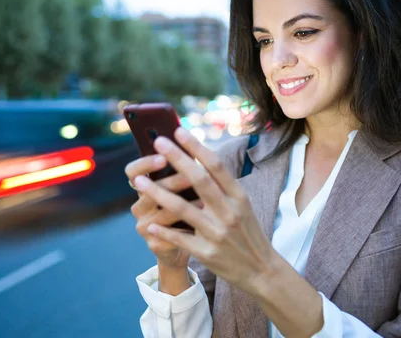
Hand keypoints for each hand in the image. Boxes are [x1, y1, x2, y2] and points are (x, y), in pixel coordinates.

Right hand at [125, 154, 193, 269]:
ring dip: (183, 206)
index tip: (163, 157)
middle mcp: (139, 206)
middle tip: (189, 176)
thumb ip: (185, 170)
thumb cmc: (189, 209)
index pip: (132, 171)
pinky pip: (169, 236)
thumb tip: (195, 146)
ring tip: (203, 200)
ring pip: (161, 214)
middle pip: (147, 191)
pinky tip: (201, 224)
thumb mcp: (185, 187)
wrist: (189, 245)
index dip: (145, 163)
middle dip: (170, 182)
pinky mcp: (154, 245)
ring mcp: (144, 226)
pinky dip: (186, 228)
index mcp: (143, 187)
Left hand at [133, 128, 277, 294]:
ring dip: (158, 193)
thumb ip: (223, 187)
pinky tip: (148, 225)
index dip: (197, 147)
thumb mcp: (243, 206)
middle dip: (177, 159)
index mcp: (238, 197)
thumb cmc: (247, 232)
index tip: (179, 130)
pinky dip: (163, 231)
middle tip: (158, 141)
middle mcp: (229, 212)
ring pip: (182, 208)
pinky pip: (180, 239)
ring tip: (138, 181)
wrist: (261, 270)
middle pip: (199, 180)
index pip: (216, 166)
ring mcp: (218, 233)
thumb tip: (198, 159)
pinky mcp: (207, 252)